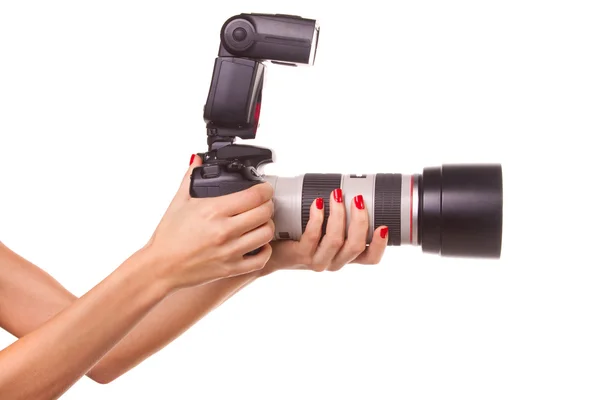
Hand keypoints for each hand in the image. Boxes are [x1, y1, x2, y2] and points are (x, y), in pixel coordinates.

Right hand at [144, 154, 274, 290]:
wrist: (160, 267)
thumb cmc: (168, 236)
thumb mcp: (178, 202)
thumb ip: (190, 178)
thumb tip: (196, 160)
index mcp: (213, 210)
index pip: (254, 195)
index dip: (265, 189)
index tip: (264, 189)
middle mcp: (224, 230)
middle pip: (265, 212)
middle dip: (268, 205)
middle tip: (262, 204)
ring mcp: (229, 251)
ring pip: (266, 234)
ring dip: (267, 225)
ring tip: (259, 223)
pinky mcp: (231, 268)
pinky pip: (261, 259)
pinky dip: (264, 250)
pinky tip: (257, 244)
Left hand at [263, 188, 387, 273]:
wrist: (271, 249)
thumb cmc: (300, 236)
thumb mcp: (326, 230)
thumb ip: (341, 218)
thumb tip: (351, 188)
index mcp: (346, 256)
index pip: (370, 258)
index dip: (379, 244)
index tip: (383, 226)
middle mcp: (335, 261)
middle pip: (355, 246)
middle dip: (359, 220)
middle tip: (357, 199)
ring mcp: (318, 260)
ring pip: (336, 240)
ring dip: (339, 215)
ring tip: (337, 195)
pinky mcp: (300, 254)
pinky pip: (312, 236)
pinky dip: (317, 218)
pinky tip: (317, 204)